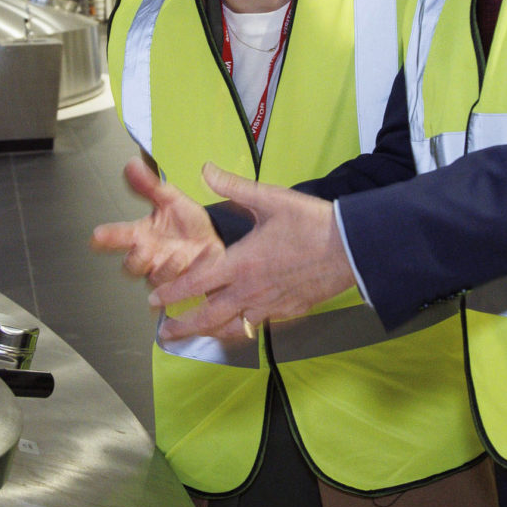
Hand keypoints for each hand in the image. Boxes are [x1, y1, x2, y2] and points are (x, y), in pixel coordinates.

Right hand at [90, 159, 224, 287]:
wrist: (218, 240)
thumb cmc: (189, 223)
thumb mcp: (172, 200)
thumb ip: (150, 185)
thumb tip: (131, 164)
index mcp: (143, 235)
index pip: (119, 236)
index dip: (107, 237)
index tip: (98, 235)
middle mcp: (150, 257)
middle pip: (130, 266)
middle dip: (135, 259)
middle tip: (144, 247)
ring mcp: (166, 273)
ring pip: (156, 279)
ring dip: (166, 267)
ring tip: (180, 254)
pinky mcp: (184, 285)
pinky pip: (182, 287)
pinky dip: (192, 272)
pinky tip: (201, 259)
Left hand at [149, 164, 356, 342]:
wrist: (352, 248)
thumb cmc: (311, 222)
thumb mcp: (270, 198)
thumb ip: (233, 187)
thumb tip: (205, 169)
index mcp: (241, 262)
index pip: (196, 283)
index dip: (172, 293)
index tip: (154, 300)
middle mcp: (251, 289)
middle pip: (208, 316)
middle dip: (183, 326)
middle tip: (164, 333)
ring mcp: (270, 305)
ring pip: (232, 326)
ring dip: (209, 332)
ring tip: (194, 336)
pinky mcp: (289, 312)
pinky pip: (258, 325)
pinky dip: (242, 328)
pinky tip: (236, 327)